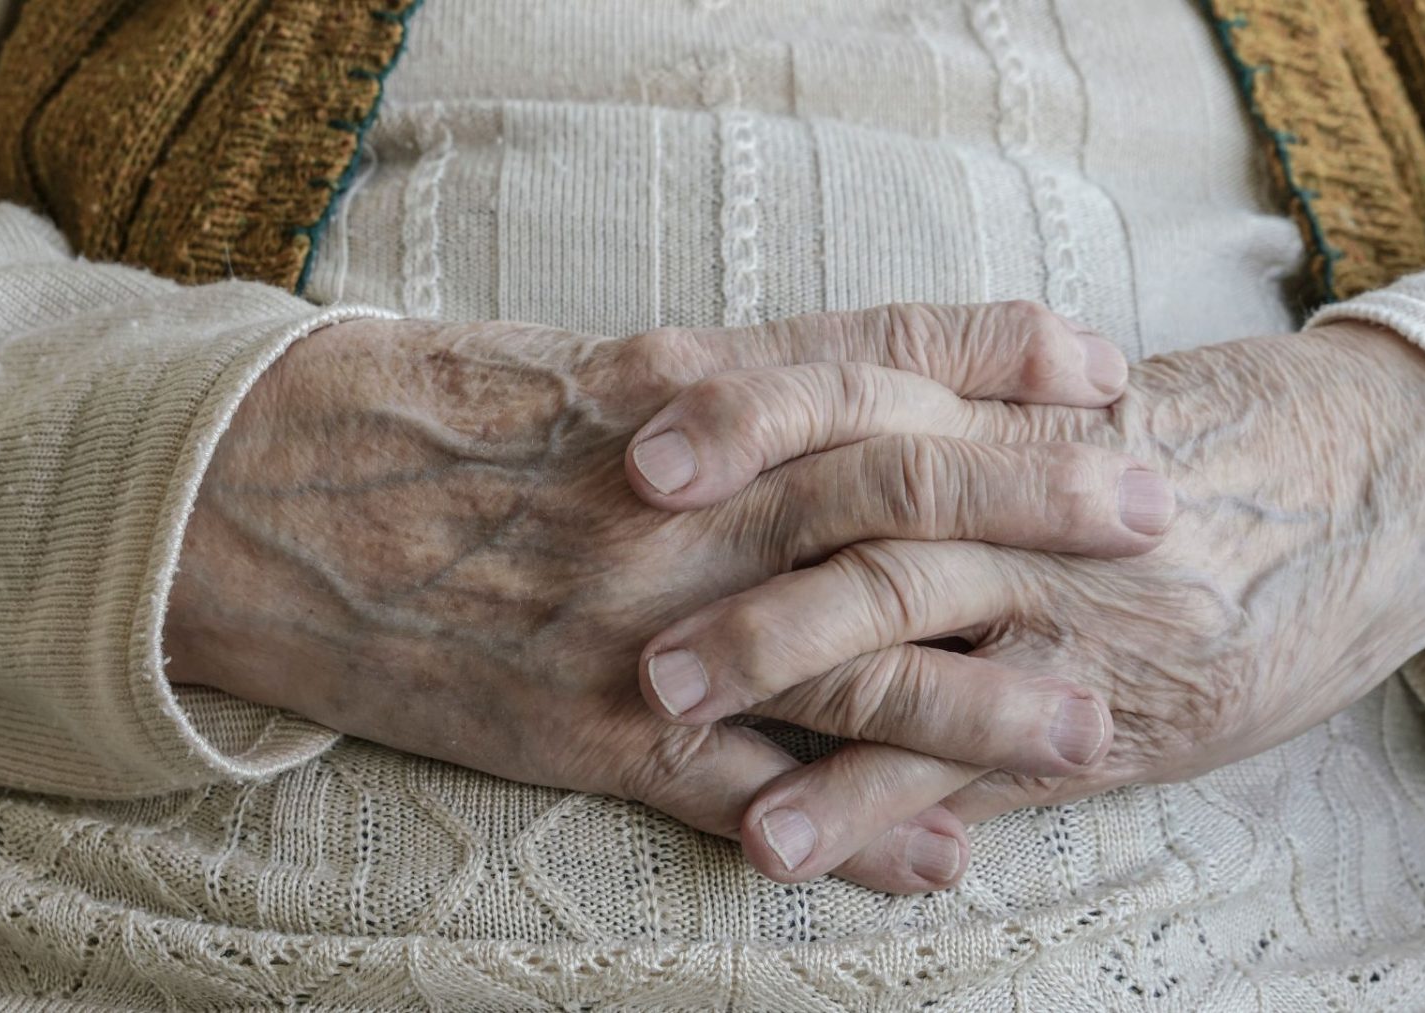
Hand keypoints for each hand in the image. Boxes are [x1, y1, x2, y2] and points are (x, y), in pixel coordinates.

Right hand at [164, 302, 1164, 892]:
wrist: (267, 499)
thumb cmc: (432, 421)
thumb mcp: (582, 372)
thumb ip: (720, 381)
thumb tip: (843, 388)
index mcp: (679, 395)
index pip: (872, 356)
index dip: (999, 359)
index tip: (1104, 372)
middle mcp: (679, 503)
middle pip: (891, 491)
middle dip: (1034, 503)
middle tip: (1157, 516)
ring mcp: (642, 623)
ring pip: (842, 656)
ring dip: (977, 697)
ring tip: (1091, 725)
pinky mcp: (587, 732)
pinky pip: (743, 789)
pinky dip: (850, 829)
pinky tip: (942, 858)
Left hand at [641, 322, 1424, 882]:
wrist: (1330, 503)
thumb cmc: (1146, 454)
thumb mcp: (1034, 405)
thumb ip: (910, 405)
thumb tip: (722, 385)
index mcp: (983, 411)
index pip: (849, 382)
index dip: (741, 404)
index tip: (634, 431)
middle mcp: (1009, 500)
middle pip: (858, 502)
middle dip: (734, 536)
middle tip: (618, 572)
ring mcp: (1046, 607)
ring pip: (897, 629)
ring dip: (772, 667)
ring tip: (656, 709)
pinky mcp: (1077, 713)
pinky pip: (953, 761)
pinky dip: (859, 802)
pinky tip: (771, 841)